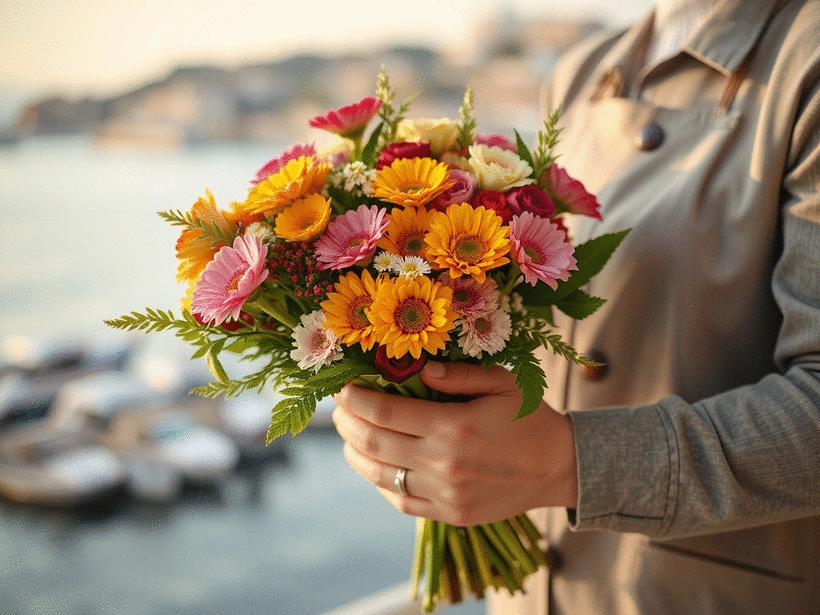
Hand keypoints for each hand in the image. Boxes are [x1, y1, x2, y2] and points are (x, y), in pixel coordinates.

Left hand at [332, 361, 577, 525]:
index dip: (356, 399)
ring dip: (355, 454)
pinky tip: (376, 465)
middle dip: (348, 424)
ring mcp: (446, 494)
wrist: (559, 467)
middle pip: (374, 444)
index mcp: (455, 426)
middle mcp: (445, 464)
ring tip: (349, 436)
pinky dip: (380, 482)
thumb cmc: (529, 417)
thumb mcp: (501, 382)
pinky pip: (401, 500)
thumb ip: (457, 374)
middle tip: (339, 410)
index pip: (386, 411)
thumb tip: (418, 369)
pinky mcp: (450, 514)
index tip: (342, 389)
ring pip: (381, 476)